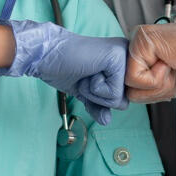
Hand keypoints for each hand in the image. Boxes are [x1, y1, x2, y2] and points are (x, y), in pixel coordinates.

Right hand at [0, 20, 128, 124]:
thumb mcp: (86, 93)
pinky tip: (87, 69)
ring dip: (94, 93)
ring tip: (85, 72)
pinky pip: (113, 93)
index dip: (99, 99)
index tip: (87, 78)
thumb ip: (99, 107)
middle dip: (98, 97)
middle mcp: (129, 58)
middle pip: (123, 102)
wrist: (46, 55)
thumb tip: (106, 121)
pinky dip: (94, 88)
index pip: (122, 101)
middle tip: (85, 76)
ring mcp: (125, 56)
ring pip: (119, 100)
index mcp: (124, 65)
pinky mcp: (118, 58)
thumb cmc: (64, 69)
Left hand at [126, 22, 175, 102]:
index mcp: (144, 54)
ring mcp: (137, 41)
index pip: (130, 86)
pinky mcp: (140, 41)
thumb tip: (125, 97)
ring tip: (173, 66)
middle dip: (154, 90)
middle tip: (174, 73)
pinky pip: (134, 77)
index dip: (152, 93)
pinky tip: (170, 62)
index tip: (172, 79)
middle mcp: (137, 45)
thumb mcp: (169, 85)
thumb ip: (146, 88)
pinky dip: (156, 78)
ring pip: (129, 83)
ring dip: (157, 84)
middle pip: (127, 87)